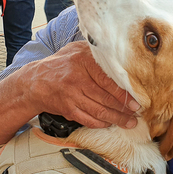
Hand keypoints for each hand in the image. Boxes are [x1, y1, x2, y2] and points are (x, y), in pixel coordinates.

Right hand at [22, 40, 139, 128]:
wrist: (35, 81)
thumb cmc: (62, 64)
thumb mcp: (77, 50)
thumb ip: (96, 52)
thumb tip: (121, 56)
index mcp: (82, 61)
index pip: (107, 80)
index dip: (123, 93)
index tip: (136, 100)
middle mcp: (77, 79)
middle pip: (106, 98)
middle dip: (123, 108)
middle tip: (137, 113)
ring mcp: (71, 96)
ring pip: (99, 111)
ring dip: (116, 119)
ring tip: (129, 122)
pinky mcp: (68, 109)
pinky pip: (88, 119)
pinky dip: (101, 123)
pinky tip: (111, 123)